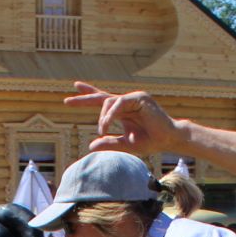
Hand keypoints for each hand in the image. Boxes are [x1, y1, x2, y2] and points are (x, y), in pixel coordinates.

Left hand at [65, 83, 180, 154]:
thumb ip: (109, 143)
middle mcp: (126, 102)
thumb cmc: (150, 141)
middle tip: (67, 101)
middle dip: (84, 99)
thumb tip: (91, 145)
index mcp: (123, 110)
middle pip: (101, 97)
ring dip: (102, 118)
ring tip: (102, 131)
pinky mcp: (139, 98)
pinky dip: (110, 114)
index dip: (88, 93)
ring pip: (108, 102)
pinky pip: (118, 103)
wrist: (168, 140)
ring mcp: (133, 98)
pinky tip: (106, 125)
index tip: (73, 90)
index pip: (103, 99)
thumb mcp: (126, 144)